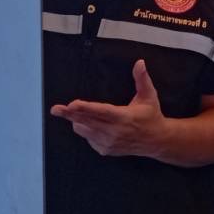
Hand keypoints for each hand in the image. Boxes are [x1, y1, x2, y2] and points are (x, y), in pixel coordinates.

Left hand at [50, 60, 165, 157]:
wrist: (157, 140)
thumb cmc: (151, 116)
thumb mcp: (149, 96)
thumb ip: (142, 79)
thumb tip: (140, 63)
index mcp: (124, 117)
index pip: (101, 111)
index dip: (85, 108)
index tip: (72, 104)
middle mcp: (115, 131)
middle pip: (87, 121)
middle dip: (70, 114)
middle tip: (56, 109)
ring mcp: (109, 142)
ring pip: (84, 130)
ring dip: (77, 121)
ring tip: (76, 113)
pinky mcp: (105, 149)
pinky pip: (88, 138)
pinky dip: (86, 130)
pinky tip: (94, 125)